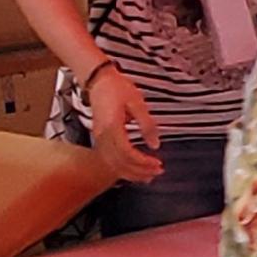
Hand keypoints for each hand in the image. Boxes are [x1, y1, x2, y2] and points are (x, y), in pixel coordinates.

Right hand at [82, 64, 164, 185]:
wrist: (98, 80)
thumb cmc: (118, 88)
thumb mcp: (137, 103)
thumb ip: (147, 125)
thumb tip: (155, 146)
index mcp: (112, 127)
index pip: (127, 153)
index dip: (142, 162)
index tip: (158, 164)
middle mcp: (102, 136)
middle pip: (119, 163)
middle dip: (139, 171)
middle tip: (158, 172)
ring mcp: (98, 139)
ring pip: (113, 165)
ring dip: (131, 173)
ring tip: (149, 175)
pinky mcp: (99, 139)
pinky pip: (110, 160)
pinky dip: (123, 168)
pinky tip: (135, 170)